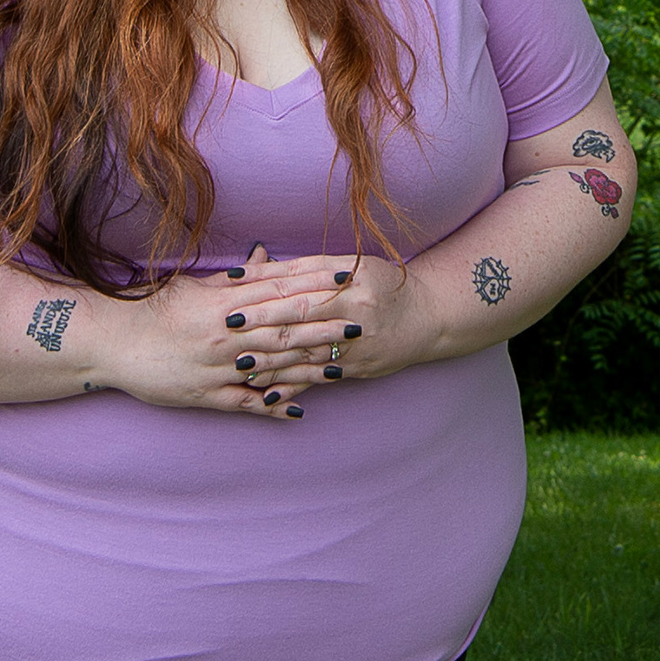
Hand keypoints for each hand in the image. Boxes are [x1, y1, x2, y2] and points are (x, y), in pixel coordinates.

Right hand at [91, 258, 347, 420]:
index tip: (347, 278)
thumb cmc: (153, 308)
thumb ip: (235, 278)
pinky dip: (272, 408)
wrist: (110, 341)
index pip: (280, 289)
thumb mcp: (195, 286)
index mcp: (224, 303)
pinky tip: (298, 411)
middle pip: (284, 329)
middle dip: (325, 327)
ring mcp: (217, 368)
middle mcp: (226, 335)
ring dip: (309, 368)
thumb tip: (266, 257)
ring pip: (272, 368)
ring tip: (344, 367)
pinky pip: (245, 403)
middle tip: (360, 323)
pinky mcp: (206, 395)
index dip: (316, 284)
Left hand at [211, 243, 436, 398]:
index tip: (232, 285)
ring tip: (240, 363)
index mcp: (351, 279)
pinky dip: (294, 385)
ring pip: (307, 351)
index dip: (265, 283)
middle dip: (262, 321)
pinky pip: (321, 377)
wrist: (431, 315)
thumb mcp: (356, 267)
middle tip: (228, 325)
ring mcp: (357, 342)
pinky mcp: (359, 367)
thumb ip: (313, 269)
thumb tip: (266, 266)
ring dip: (271, 359)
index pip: (300, 279)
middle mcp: (354, 309)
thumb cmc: (386, 284)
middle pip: (300, 315)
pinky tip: (270, 394)